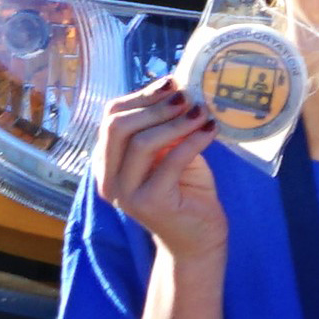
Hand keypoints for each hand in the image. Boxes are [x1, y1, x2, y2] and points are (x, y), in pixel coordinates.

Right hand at [94, 81, 226, 268]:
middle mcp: (108, 179)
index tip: (172, 82)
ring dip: (176, 122)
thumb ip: (164, 125)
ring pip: (142, 142)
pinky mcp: (150, 203)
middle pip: (118, 127)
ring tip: (203, 112)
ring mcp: (126, 193)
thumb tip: (178, 86)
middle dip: (155, 106)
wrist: (196, 237)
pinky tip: (211, 129)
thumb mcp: (170, 151)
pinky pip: (172, 160)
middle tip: (187, 96)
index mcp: (107, 161)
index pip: (111, 117)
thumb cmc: (184, 189)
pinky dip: (194, 139)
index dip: (141, 95)